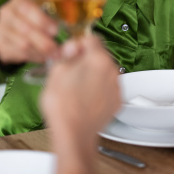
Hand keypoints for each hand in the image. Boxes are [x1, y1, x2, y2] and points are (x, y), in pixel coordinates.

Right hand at [0, 0, 58, 64]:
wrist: (12, 29)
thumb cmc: (32, 18)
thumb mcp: (41, 11)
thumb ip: (54, 18)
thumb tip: (71, 34)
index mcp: (19, 1)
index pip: (28, 9)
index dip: (42, 20)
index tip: (55, 31)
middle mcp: (7, 13)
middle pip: (26, 29)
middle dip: (44, 41)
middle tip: (58, 49)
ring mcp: (1, 29)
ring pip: (23, 44)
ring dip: (41, 51)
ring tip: (54, 55)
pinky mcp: (0, 44)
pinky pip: (19, 53)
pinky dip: (34, 57)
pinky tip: (43, 57)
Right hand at [41, 35, 120, 173]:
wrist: (73, 135)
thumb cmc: (63, 106)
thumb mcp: (56, 71)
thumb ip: (67, 53)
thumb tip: (72, 47)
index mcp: (97, 59)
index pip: (92, 38)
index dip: (79, 43)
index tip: (71, 52)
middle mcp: (112, 70)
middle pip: (99, 54)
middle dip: (85, 59)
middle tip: (69, 71)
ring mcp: (116, 87)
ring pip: (104, 71)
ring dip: (93, 74)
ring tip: (76, 88)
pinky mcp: (117, 101)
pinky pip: (108, 87)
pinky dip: (99, 89)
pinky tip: (85, 98)